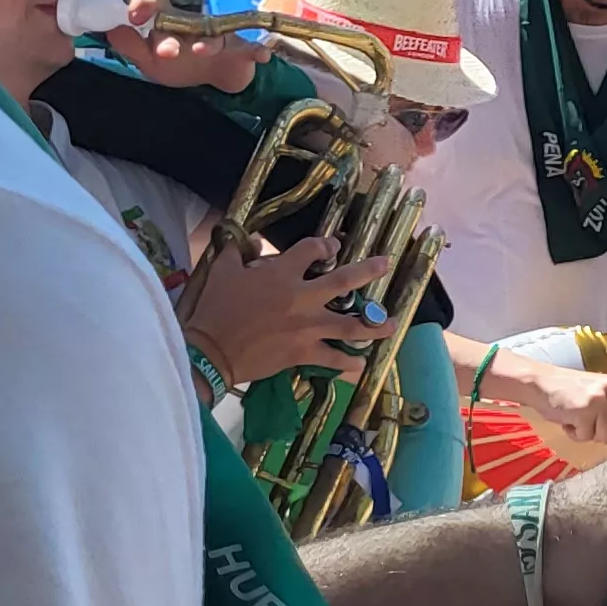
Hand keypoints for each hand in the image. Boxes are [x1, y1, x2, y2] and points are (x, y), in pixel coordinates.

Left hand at [101, 0, 262, 92]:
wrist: (218, 76)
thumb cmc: (180, 64)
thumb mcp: (149, 60)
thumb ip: (130, 46)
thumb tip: (111, 30)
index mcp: (167, 23)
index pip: (154, 5)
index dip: (144, 5)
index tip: (134, 16)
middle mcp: (193, 25)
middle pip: (182, 20)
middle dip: (172, 35)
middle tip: (167, 52)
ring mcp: (219, 36)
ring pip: (213, 34)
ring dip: (208, 42)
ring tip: (202, 51)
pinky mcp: (242, 51)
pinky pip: (251, 48)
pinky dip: (257, 50)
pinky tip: (259, 54)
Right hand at [183, 237, 390, 381]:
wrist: (211, 350)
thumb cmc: (216, 308)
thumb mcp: (223, 270)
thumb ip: (238, 253)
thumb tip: (249, 241)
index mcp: (283, 273)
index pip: (312, 250)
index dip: (325, 245)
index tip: (332, 246)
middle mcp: (302, 297)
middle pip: (345, 280)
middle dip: (369, 270)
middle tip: (386, 265)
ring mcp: (307, 327)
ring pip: (350, 324)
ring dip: (375, 324)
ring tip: (394, 323)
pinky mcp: (304, 352)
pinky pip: (333, 358)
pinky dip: (348, 362)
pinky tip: (360, 364)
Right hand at [517, 359, 606, 452]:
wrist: (541, 383)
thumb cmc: (573, 392)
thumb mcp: (604, 395)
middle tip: (595, 428)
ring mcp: (600, 399)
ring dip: (590, 434)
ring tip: (578, 418)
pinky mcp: (584, 409)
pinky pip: (586, 436)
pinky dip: (575, 433)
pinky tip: (568, 420)